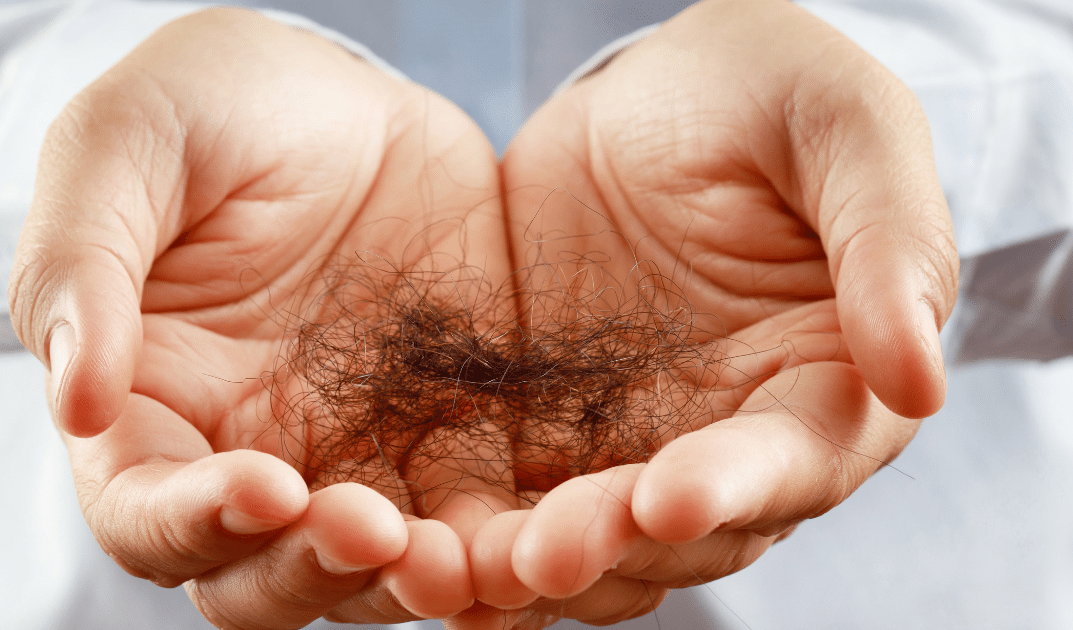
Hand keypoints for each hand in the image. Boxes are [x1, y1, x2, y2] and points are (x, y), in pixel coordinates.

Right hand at [8, 9, 505, 627]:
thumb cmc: (206, 109)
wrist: (337, 93)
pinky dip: (496, 541)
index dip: (193, 521)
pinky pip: (473, 514)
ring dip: (410, 579)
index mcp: (150, 403)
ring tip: (458, 559)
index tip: (264, 485)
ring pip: (372, 568)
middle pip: (261, 573)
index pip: (146, 511)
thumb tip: (75, 400)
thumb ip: (81, 264)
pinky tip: (533, 529)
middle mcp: (248, 449)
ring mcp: (353, 450)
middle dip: (312, 571)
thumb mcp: (123, 145)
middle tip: (374, 530)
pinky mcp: (446, 432)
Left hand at [459, 0, 958, 625]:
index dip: (738, 488)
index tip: (669, 495)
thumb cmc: (771, 94)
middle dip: (614, 546)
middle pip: (683, 528)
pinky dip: (472, 533)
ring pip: (593, 537)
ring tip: (463, 570)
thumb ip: (888, 242)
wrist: (657, 90)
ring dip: (533, 564)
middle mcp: (731, 435)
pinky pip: (509, 498)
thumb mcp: (844, 128)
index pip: (796, 461)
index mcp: (827, 382)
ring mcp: (632, 439)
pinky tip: (418, 548)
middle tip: (543, 553)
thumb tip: (919, 380)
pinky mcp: (545, 426)